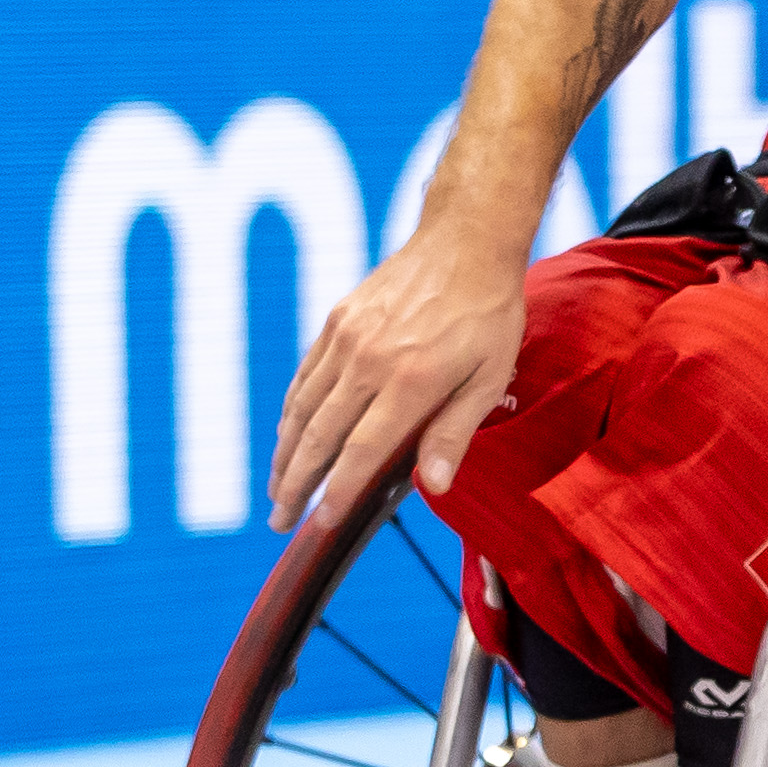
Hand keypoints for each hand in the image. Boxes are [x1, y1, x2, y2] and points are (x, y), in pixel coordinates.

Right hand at [265, 217, 530, 529]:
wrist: (466, 241)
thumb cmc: (488, 314)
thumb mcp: (489, 377)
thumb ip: (455, 433)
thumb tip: (434, 487)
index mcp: (411, 381)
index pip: (361, 452)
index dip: (337, 493)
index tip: (320, 525)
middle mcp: (370, 361)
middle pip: (319, 436)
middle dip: (295, 485)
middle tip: (281, 521)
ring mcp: (347, 339)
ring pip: (302, 408)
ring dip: (285, 454)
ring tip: (277, 489)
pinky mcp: (337, 321)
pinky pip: (306, 376)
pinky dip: (292, 411)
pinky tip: (288, 435)